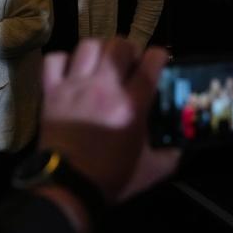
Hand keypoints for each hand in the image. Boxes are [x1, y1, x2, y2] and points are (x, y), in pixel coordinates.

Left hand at [40, 38, 179, 203]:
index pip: (150, 64)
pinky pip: (54, 59)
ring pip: (88, 45)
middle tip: (130, 61)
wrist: (69, 186)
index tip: (159, 59)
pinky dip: (63, 59)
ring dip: (99, 50)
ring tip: (102, 62)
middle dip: (129, 48)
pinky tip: (71, 70)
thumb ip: (171, 154)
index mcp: (131, 106)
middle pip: (118, 46)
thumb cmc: (111, 178)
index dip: (159, 55)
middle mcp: (104, 88)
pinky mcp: (51, 91)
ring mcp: (74, 86)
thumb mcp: (152, 170)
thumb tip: (180, 145)